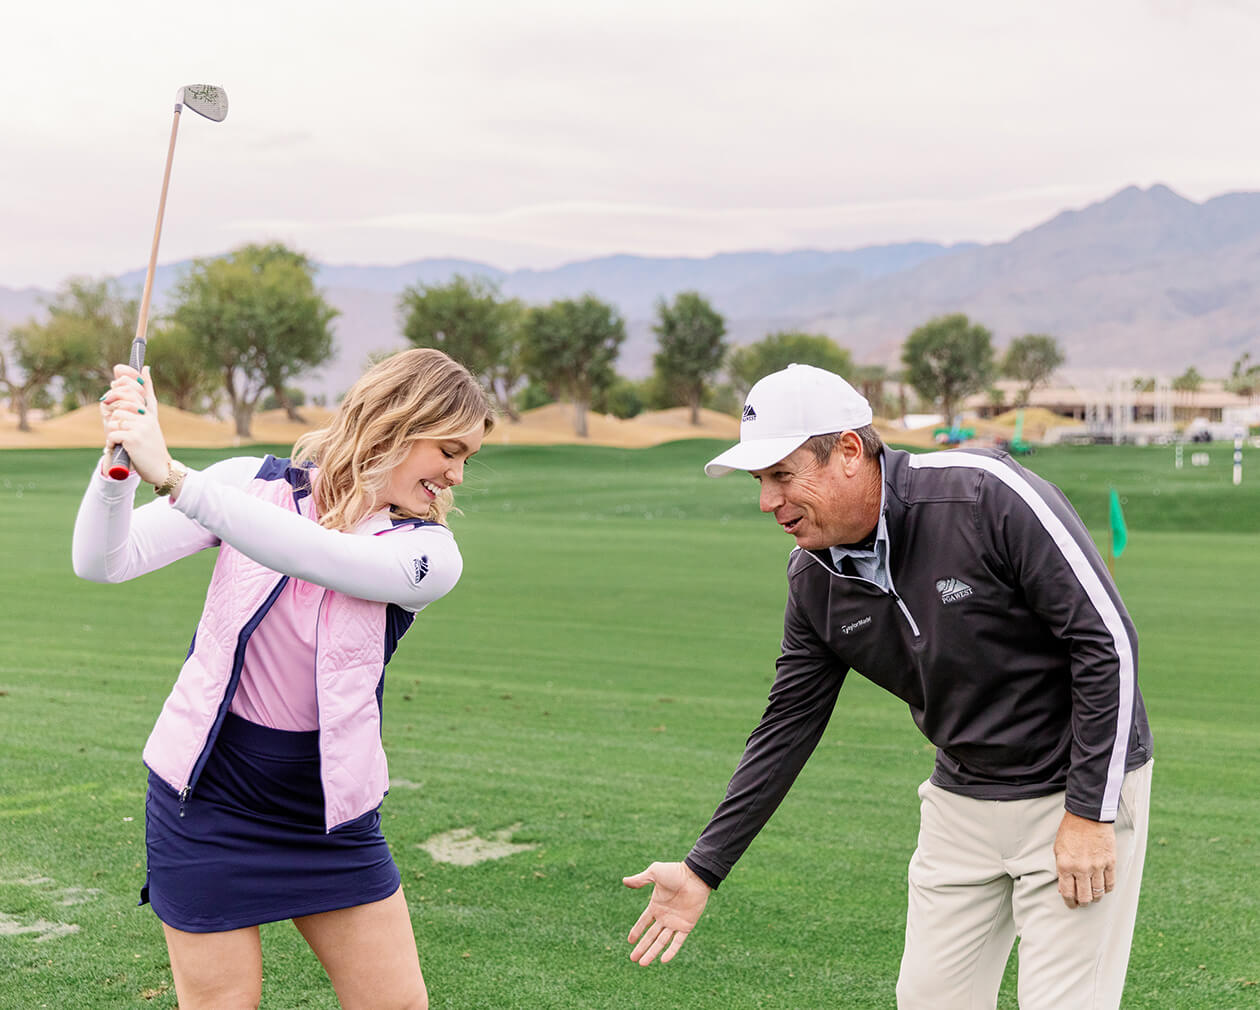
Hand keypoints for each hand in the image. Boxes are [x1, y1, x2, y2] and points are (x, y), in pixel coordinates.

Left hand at [101, 365, 170, 484]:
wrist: (161, 469)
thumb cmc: (152, 444)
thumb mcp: (150, 417)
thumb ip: (147, 393)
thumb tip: (145, 367)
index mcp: (150, 410)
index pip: (132, 387)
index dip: (119, 387)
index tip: (113, 394)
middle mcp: (147, 416)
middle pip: (118, 404)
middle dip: (112, 414)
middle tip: (116, 424)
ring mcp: (141, 427)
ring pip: (113, 419)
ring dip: (113, 432)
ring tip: (123, 440)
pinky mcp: (133, 438)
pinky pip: (112, 433)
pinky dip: (112, 442)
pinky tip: (121, 447)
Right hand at [622, 861, 710, 965]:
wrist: (695, 876)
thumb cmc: (675, 872)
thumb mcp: (654, 873)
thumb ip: (640, 879)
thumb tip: (624, 881)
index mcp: (656, 905)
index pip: (644, 922)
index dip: (636, 931)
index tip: (630, 941)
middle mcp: (665, 916)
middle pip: (651, 936)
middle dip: (641, 947)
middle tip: (633, 959)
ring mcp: (675, 922)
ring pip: (661, 942)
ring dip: (652, 952)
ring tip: (642, 963)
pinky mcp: (686, 926)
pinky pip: (678, 941)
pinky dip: (671, 951)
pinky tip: (663, 960)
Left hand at [1053, 811, 1115, 908]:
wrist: (1088, 816)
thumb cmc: (1070, 831)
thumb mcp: (1058, 849)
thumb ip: (1061, 869)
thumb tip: (1064, 888)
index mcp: (1065, 865)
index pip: (1067, 893)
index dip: (1069, 902)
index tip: (1071, 904)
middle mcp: (1081, 869)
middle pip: (1084, 897)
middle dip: (1083, 903)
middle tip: (1083, 902)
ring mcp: (1097, 866)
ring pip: (1098, 893)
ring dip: (1095, 898)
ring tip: (1093, 896)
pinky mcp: (1110, 862)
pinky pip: (1110, 883)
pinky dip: (1107, 889)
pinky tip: (1103, 888)